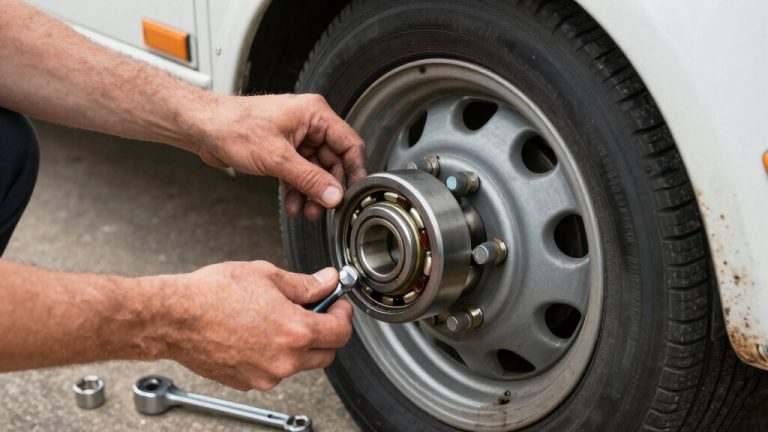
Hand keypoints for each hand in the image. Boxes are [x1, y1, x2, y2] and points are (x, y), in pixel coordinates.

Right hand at [163, 261, 351, 390]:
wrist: (174, 317)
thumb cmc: (212, 294)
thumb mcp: (266, 275)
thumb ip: (305, 283)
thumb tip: (328, 281)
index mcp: (295, 331)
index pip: (341, 332)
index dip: (343, 314)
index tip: (338, 303)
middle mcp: (284, 360)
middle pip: (327, 354)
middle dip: (326, 331)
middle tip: (313, 309)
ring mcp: (266, 375)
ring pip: (300, 364)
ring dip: (299, 344)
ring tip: (276, 317)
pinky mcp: (248, 382)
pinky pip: (274, 370)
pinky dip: (275, 354)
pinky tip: (257, 332)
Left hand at [196, 94, 366, 219]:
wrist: (202, 128)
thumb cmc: (233, 127)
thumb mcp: (277, 159)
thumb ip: (309, 179)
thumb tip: (334, 195)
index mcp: (314, 114)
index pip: (349, 144)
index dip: (354, 171)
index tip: (354, 193)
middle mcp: (308, 123)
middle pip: (333, 160)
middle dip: (328, 187)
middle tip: (325, 208)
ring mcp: (295, 136)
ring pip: (315, 170)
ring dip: (312, 192)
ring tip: (307, 211)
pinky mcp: (282, 149)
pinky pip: (299, 172)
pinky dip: (297, 189)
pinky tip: (292, 204)